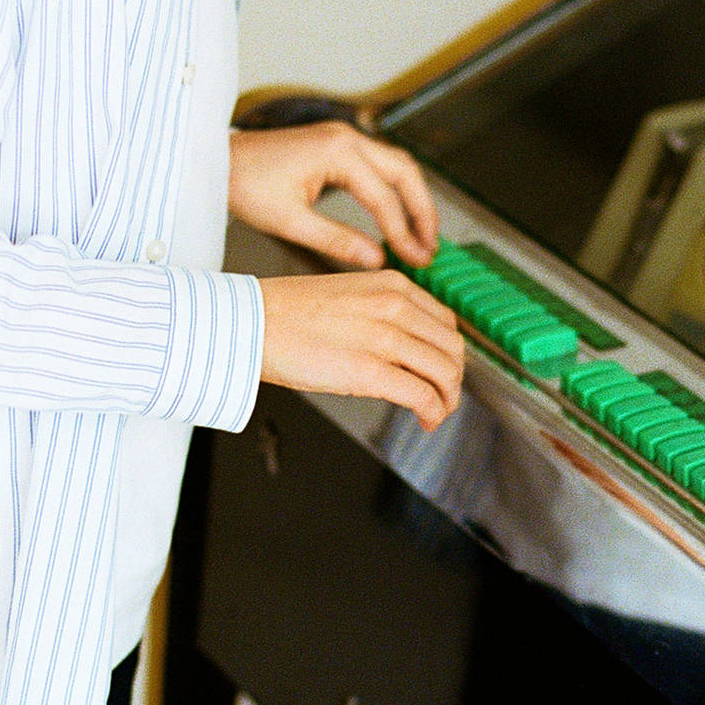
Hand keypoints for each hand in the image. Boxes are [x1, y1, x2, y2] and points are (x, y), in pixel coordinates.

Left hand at [228, 121, 439, 270]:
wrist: (219, 161)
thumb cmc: (245, 185)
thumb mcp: (289, 221)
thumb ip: (337, 241)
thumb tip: (377, 260)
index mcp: (337, 152)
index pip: (384, 197)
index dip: (404, 232)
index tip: (417, 259)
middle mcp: (347, 138)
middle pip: (405, 172)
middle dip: (423, 211)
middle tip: (431, 247)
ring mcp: (344, 138)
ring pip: (397, 166)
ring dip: (413, 199)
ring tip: (421, 236)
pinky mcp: (337, 145)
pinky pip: (379, 165)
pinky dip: (395, 191)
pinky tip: (397, 217)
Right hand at [259, 270, 463, 430]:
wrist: (250, 325)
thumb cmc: (286, 314)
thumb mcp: (347, 294)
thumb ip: (382, 311)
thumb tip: (403, 344)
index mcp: (391, 285)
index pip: (445, 321)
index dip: (449, 352)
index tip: (442, 369)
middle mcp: (394, 307)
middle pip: (452, 348)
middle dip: (453, 378)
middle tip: (443, 396)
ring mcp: (384, 339)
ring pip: (445, 373)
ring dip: (447, 399)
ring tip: (436, 412)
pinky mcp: (370, 372)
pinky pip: (423, 395)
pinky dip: (434, 412)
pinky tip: (426, 419)